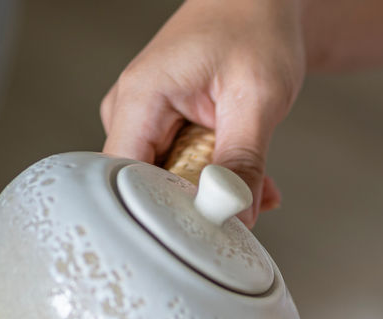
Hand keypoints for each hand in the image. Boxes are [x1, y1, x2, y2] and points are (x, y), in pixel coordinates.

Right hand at [101, 0, 305, 224]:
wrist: (258, 5)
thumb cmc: (254, 30)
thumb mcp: (258, 96)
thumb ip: (244, 159)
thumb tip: (235, 216)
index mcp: (140, 97)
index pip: (125, 181)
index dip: (161, 216)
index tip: (203, 232)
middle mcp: (132, 111)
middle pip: (145, 191)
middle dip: (198, 210)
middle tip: (246, 211)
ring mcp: (145, 123)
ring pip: (169, 188)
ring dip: (215, 198)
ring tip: (257, 189)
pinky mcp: (163, 132)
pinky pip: (183, 176)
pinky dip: (220, 184)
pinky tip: (251, 182)